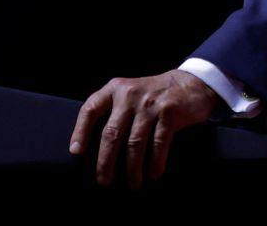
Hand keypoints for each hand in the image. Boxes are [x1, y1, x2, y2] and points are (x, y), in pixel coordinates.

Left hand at [69, 69, 220, 188]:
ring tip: (132, 183)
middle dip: (105, 162)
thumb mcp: (129, 93)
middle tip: (104, 181)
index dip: (80, 132)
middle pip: (111, 133)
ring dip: (132, 168)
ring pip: (134, 143)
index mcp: (115, 89)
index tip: (76, 153)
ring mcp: (150, 104)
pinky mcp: (169, 112)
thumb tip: (94, 149)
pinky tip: (153, 173)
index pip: (90, 109)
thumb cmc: (153, 95)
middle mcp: (130, 94)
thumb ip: (113, 111)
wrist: (190, 83)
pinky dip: (155, 162)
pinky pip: (158, 143)